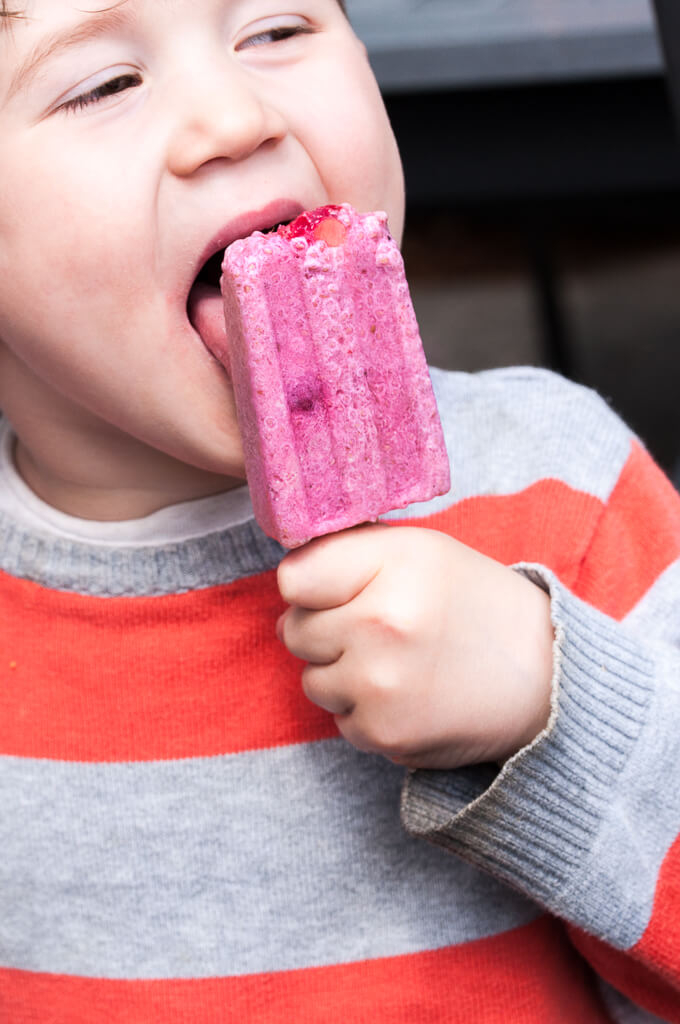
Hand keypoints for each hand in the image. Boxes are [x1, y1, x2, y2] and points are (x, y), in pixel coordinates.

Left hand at [277, 524, 553, 769]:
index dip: (314, 585)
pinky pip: (340, 719)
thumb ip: (350, 552)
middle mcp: (380, 624)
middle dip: (327, 630)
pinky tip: (410, 695)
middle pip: (295, 630)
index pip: (293, 579)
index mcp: (391, 567)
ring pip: (312, 679)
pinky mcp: (383, 733)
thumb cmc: (475, 604)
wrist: (545, 677)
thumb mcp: (421, 551)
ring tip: (399, 662)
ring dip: (343, 674)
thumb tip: (286, 577)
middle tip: (381, 628)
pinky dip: (366, 711)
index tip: (341, 590)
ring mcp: (379, 684)